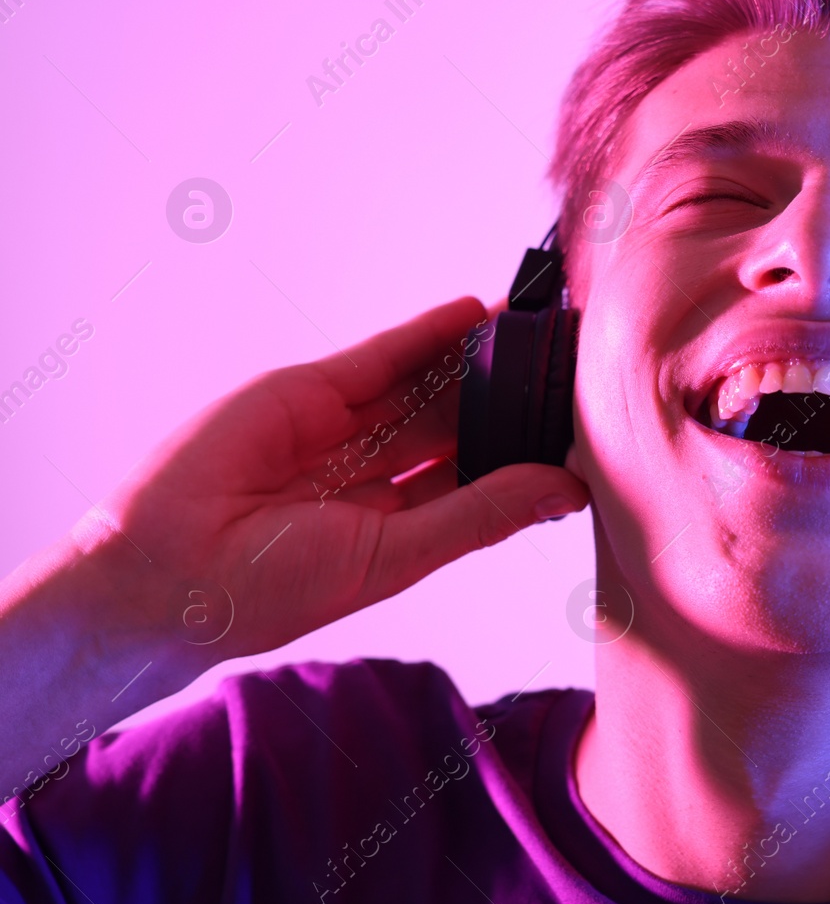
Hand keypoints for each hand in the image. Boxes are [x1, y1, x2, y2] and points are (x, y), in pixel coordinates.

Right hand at [88, 296, 588, 662]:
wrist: (167, 568)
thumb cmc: (273, 590)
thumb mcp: (394, 555)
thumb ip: (480, 515)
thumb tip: (566, 489)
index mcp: (401, 526)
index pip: (482, 480)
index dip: (530, 453)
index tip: (588, 429)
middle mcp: (378, 476)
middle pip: (462, 425)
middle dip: (514, 399)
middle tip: (576, 366)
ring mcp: (344, 430)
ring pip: (427, 385)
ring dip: (481, 358)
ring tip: (542, 331)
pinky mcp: (311, 391)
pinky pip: (381, 356)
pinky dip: (427, 333)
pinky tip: (477, 313)